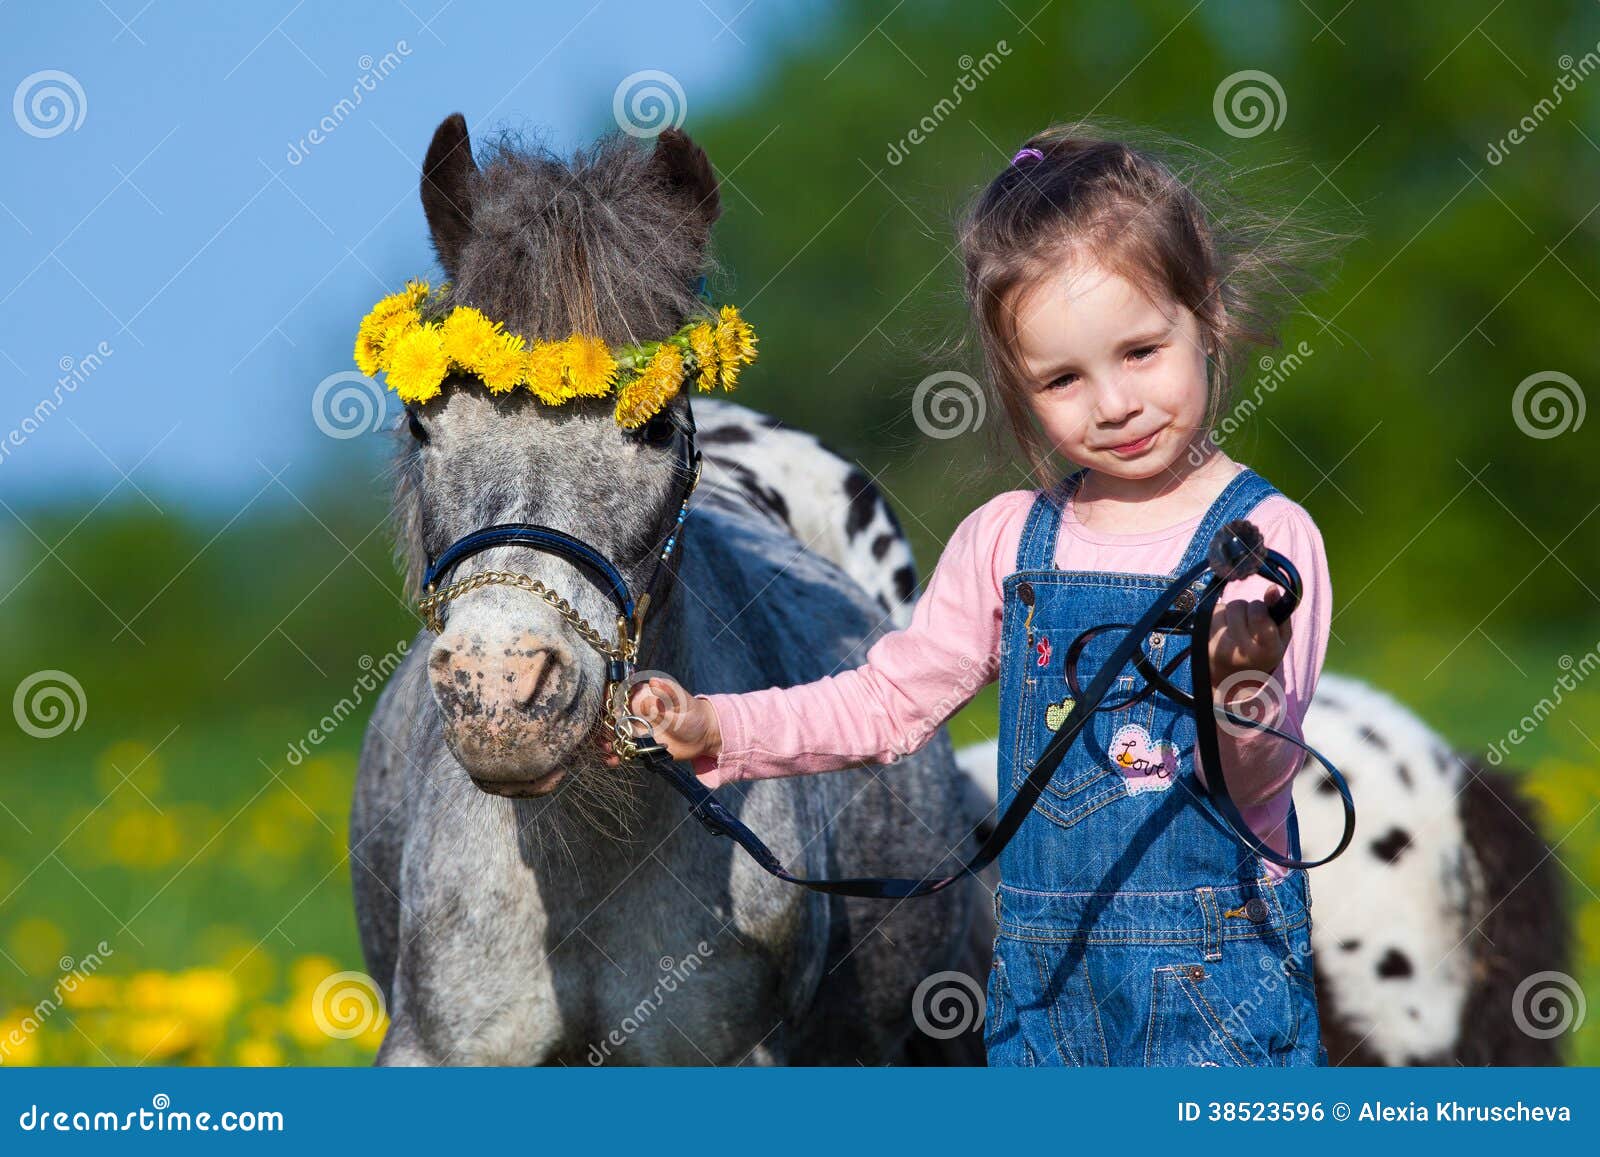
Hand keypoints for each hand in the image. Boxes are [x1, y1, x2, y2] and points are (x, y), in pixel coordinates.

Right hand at [598, 675, 722, 767]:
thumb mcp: (682, 701)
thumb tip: (653, 681)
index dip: (607, 698)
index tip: (606, 707)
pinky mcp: (639, 745)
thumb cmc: (692, 713)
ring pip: (613, 733)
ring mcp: (635, 729)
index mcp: (643, 696)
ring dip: (606, 740)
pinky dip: (616, 755)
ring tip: (608, 748)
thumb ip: (667, 694)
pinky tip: (613, 760)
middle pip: (611, 715)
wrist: (703, 736)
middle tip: (605, 732)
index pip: (619, 693)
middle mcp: (635, 712)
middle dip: (603, 723)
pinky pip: (622, 749)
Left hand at [1207, 587, 1292, 698]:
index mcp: (1266, 650)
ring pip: (1225, 607)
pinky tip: (1224, 632)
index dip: (1260, 608)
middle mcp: (1241, 650)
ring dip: (1232, 612)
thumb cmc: (1262, 656)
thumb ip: (1280, 614)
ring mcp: (1219, 647)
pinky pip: (1212, 613)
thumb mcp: (1279, 640)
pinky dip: (1219, 617)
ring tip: (1236, 630)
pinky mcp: (1203, 642)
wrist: (1233, 682)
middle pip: (1240, 606)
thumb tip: (1272, 588)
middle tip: (1248, 626)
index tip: (1261, 615)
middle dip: (1246, 609)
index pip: (1258, 612)